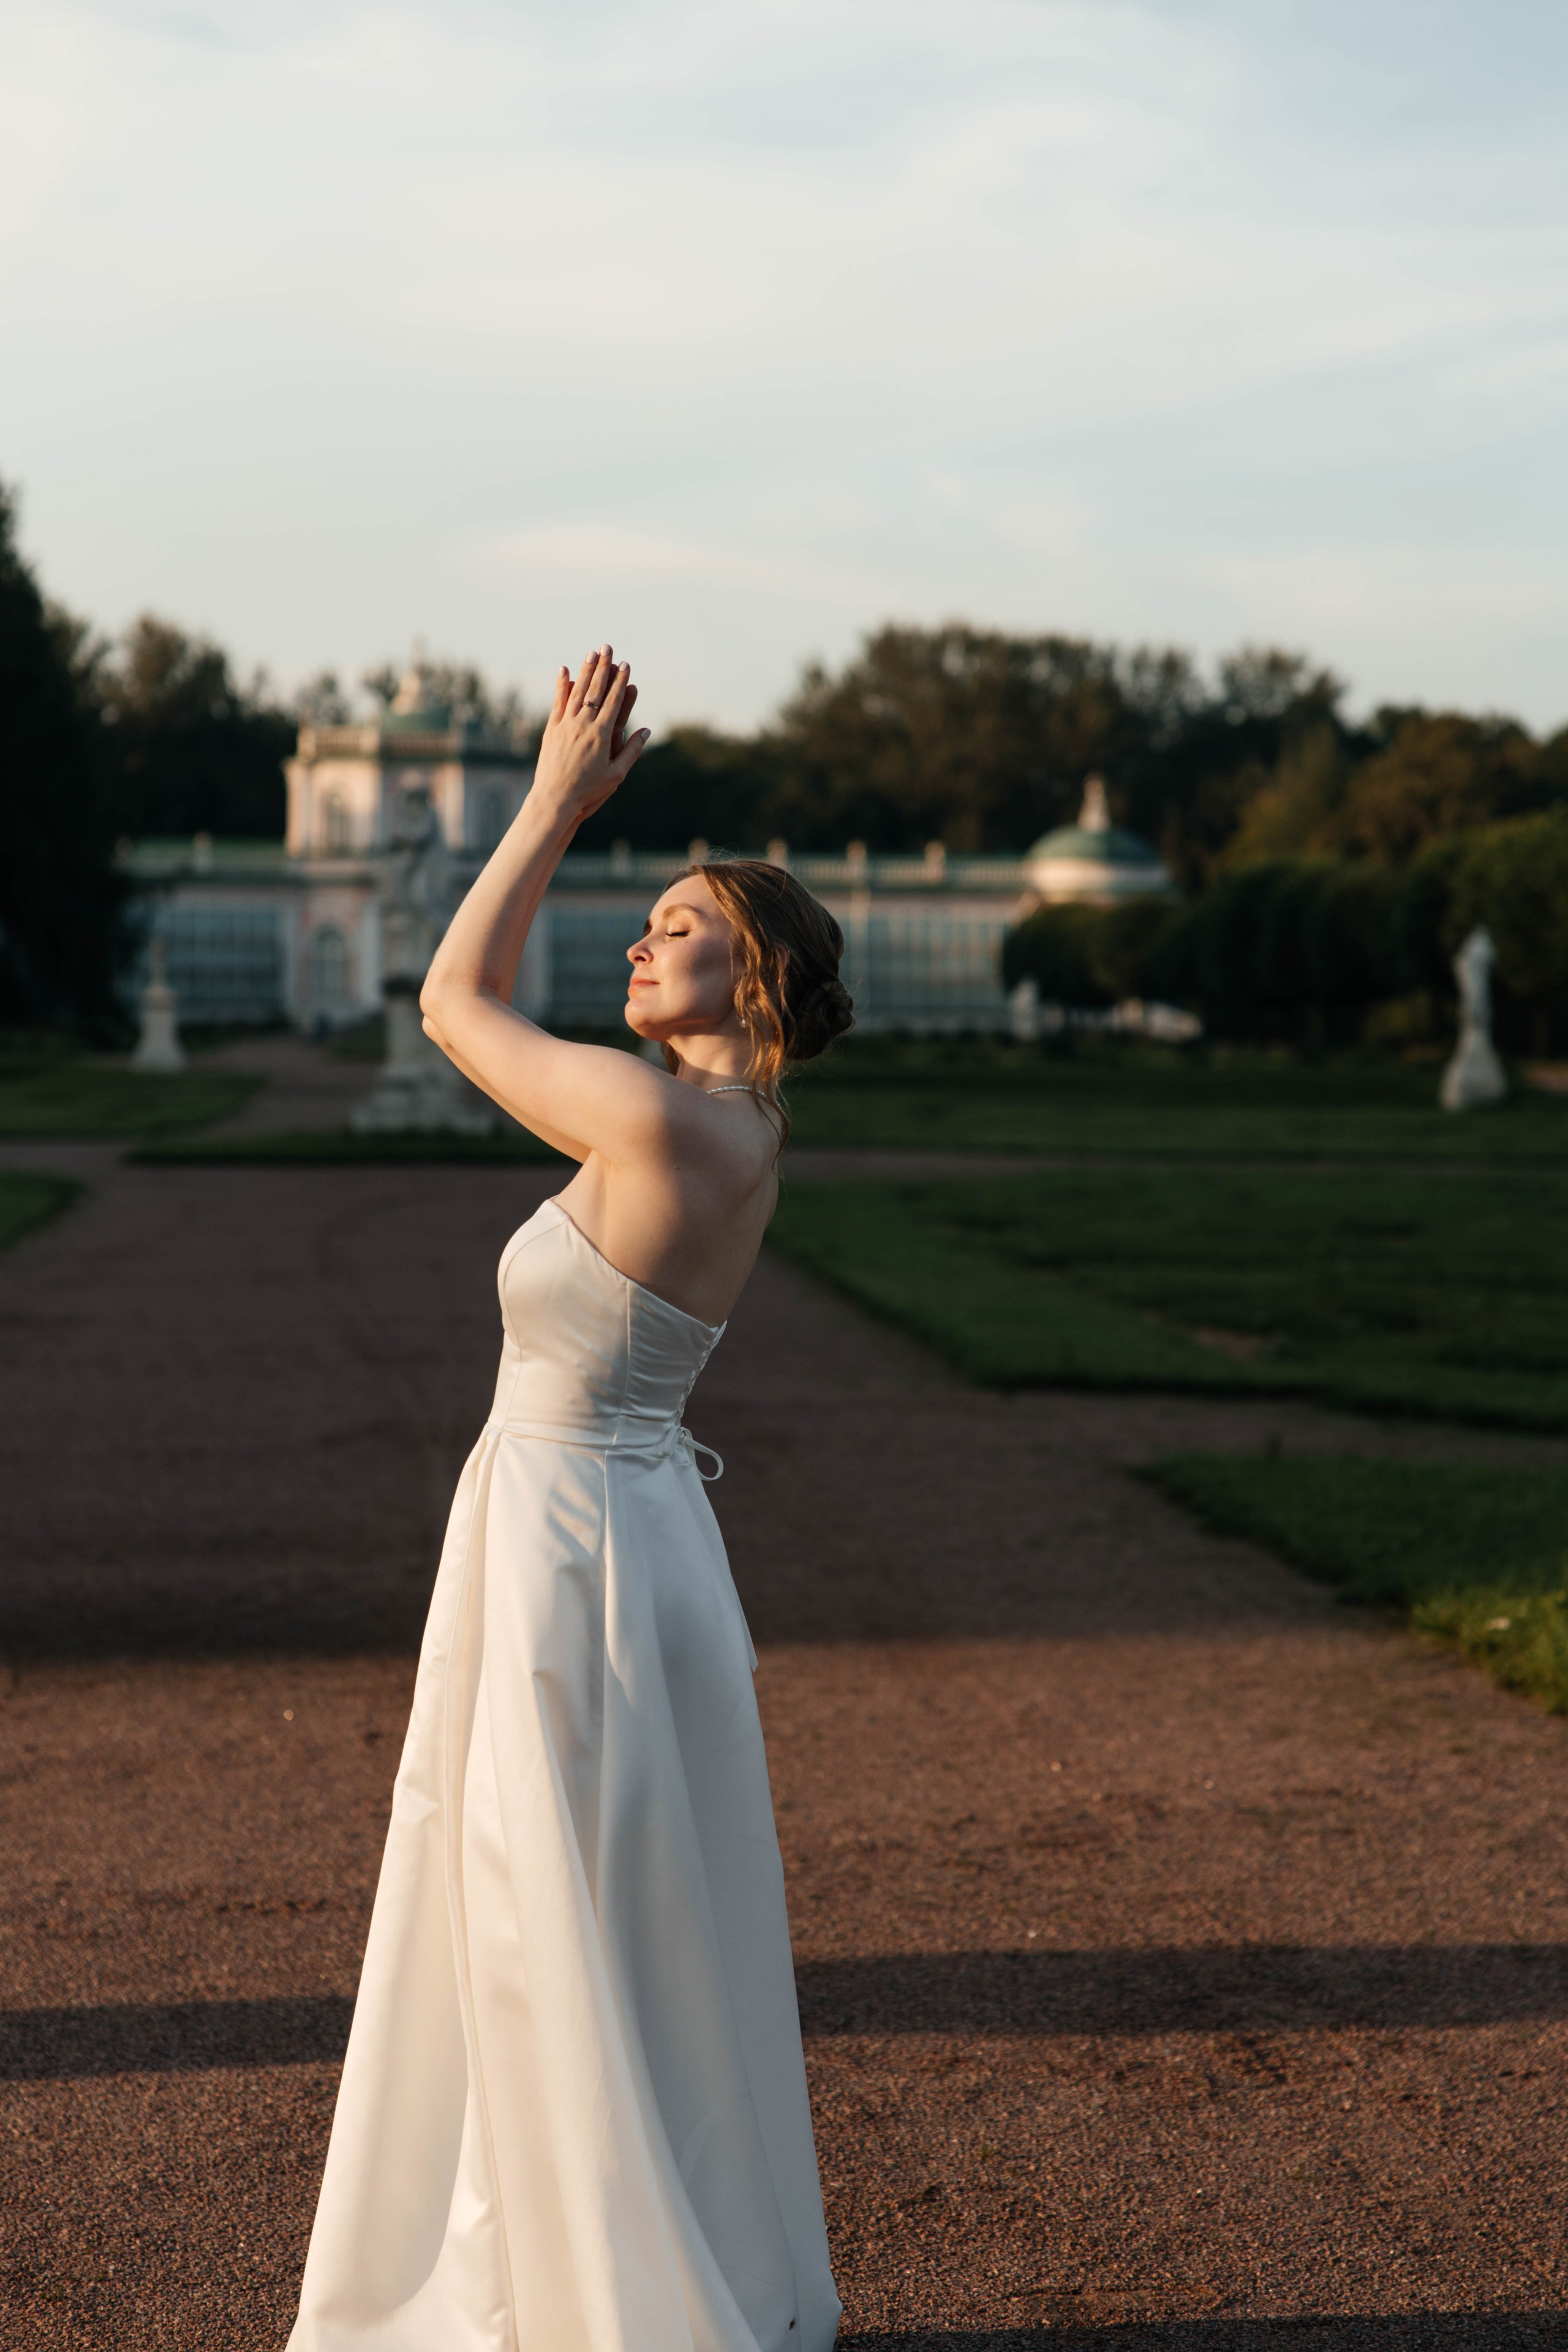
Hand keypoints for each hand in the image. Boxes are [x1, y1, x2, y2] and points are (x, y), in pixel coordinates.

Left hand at [532, 645, 649, 828]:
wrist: (556, 799)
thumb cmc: (589, 791)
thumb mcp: (617, 774)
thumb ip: (632, 750)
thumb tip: (646, 730)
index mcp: (601, 734)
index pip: (613, 701)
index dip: (620, 681)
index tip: (626, 664)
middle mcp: (583, 725)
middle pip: (595, 690)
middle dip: (603, 667)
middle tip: (607, 647)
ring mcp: (565, 725)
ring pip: (577, 692)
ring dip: (585, 670)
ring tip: (591, 653)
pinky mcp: (552, 729)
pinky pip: (558, 702)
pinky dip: (562, 685)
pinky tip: (564, 670)